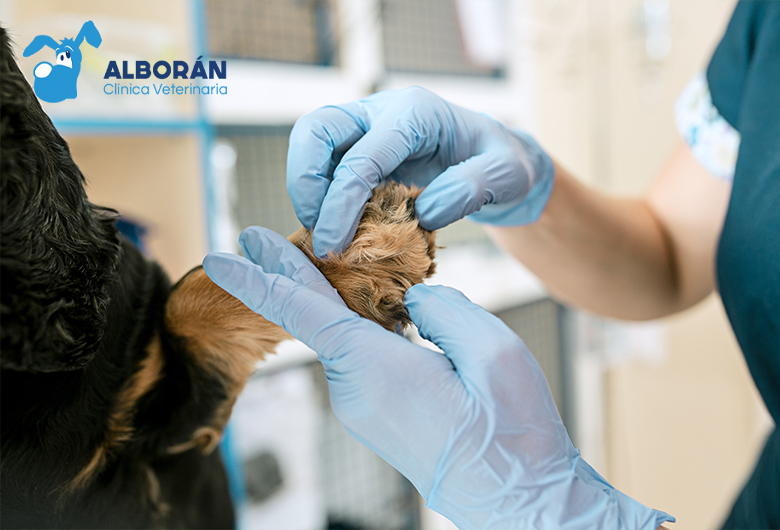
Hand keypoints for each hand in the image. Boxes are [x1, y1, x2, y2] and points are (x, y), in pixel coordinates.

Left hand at [203, 227, 673, 529]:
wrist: (517, 500)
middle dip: (290, 276)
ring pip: (342, 339)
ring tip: (335, 267)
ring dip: (336, 303)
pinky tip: (380, 317)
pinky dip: (357, 329)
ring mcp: (362, 410)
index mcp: (374, 367)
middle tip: (256, 239)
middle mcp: (354, 391)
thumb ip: (444, 308)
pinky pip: (358, 360)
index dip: (260, 278)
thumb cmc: (510, 432)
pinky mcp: (377, 419)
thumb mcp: (491, 350)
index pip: (302, 310)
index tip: (221, 256)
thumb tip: (414, 303)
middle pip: (317, 318)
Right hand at [287, 86, 554, 256]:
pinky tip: (336, 229)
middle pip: (315, 130)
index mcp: (415, 114)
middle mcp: (382, 112)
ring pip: (311, 144)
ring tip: (324, 234)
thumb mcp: (507, 176)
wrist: (498, 161)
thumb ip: (470, 189)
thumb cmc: (505, 164)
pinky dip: (320, 197)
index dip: (340, 203)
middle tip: (318, 233)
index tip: (334, 247)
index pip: (360, 156)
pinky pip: (324, 165)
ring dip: (306, 190)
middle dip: (305, 183)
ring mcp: (367, 127)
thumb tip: (423, 214)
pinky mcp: (360, 149)